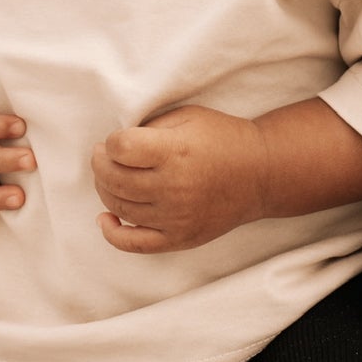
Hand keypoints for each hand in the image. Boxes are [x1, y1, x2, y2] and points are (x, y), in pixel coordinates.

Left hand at [92, 104, 269, 253]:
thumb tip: (114, 145)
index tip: (117, 141)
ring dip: (105, 190)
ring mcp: (176, 217)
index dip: (111, 142)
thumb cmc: (222, 139)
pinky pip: (134, 244)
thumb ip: (150, 127)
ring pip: (119, 207)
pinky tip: (106, 219)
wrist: (261, 174)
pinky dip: (112, 233)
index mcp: (176, 152)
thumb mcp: (188, 117)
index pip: (120, 148)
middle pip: (114, 179)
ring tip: (111, 178)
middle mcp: (174, 187)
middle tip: (104, 157)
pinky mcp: (180, 238)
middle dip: (100, 164)